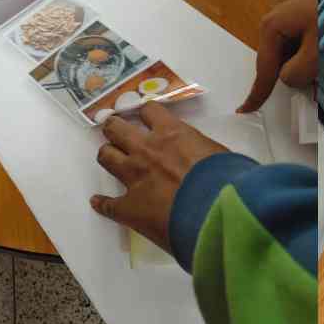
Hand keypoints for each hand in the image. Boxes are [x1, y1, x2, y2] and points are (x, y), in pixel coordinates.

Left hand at [90, 102, 228, 251]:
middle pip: (117, 129)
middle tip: (115, 129)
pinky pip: (108, 204)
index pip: (149, 111)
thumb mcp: (219, 154)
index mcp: (171, 134)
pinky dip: (102, 203)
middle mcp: (147, 150)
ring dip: (107, 155)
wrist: (215, 212)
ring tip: (108, 156)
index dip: (146, 113)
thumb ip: (204, 150)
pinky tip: (98, 202)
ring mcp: (134, 178)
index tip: (145, 115)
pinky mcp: (128, 208)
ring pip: (106, 157)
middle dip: (114, 127)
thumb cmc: (226, 180)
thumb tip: (207, 158)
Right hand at [238, 0, 316, 112]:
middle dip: (295, 76)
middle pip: (279, 60)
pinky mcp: (312, 14)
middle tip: (317, 85)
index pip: (263, 67)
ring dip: (310, 66)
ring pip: (296, 53)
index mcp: (273, 25)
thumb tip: (289, 78)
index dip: (257, 92)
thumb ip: (296, 74)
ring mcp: (296, 15)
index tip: (245, 109)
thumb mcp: (316, 54)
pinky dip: (317, 54)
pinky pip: (308, 43)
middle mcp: (279, 18)